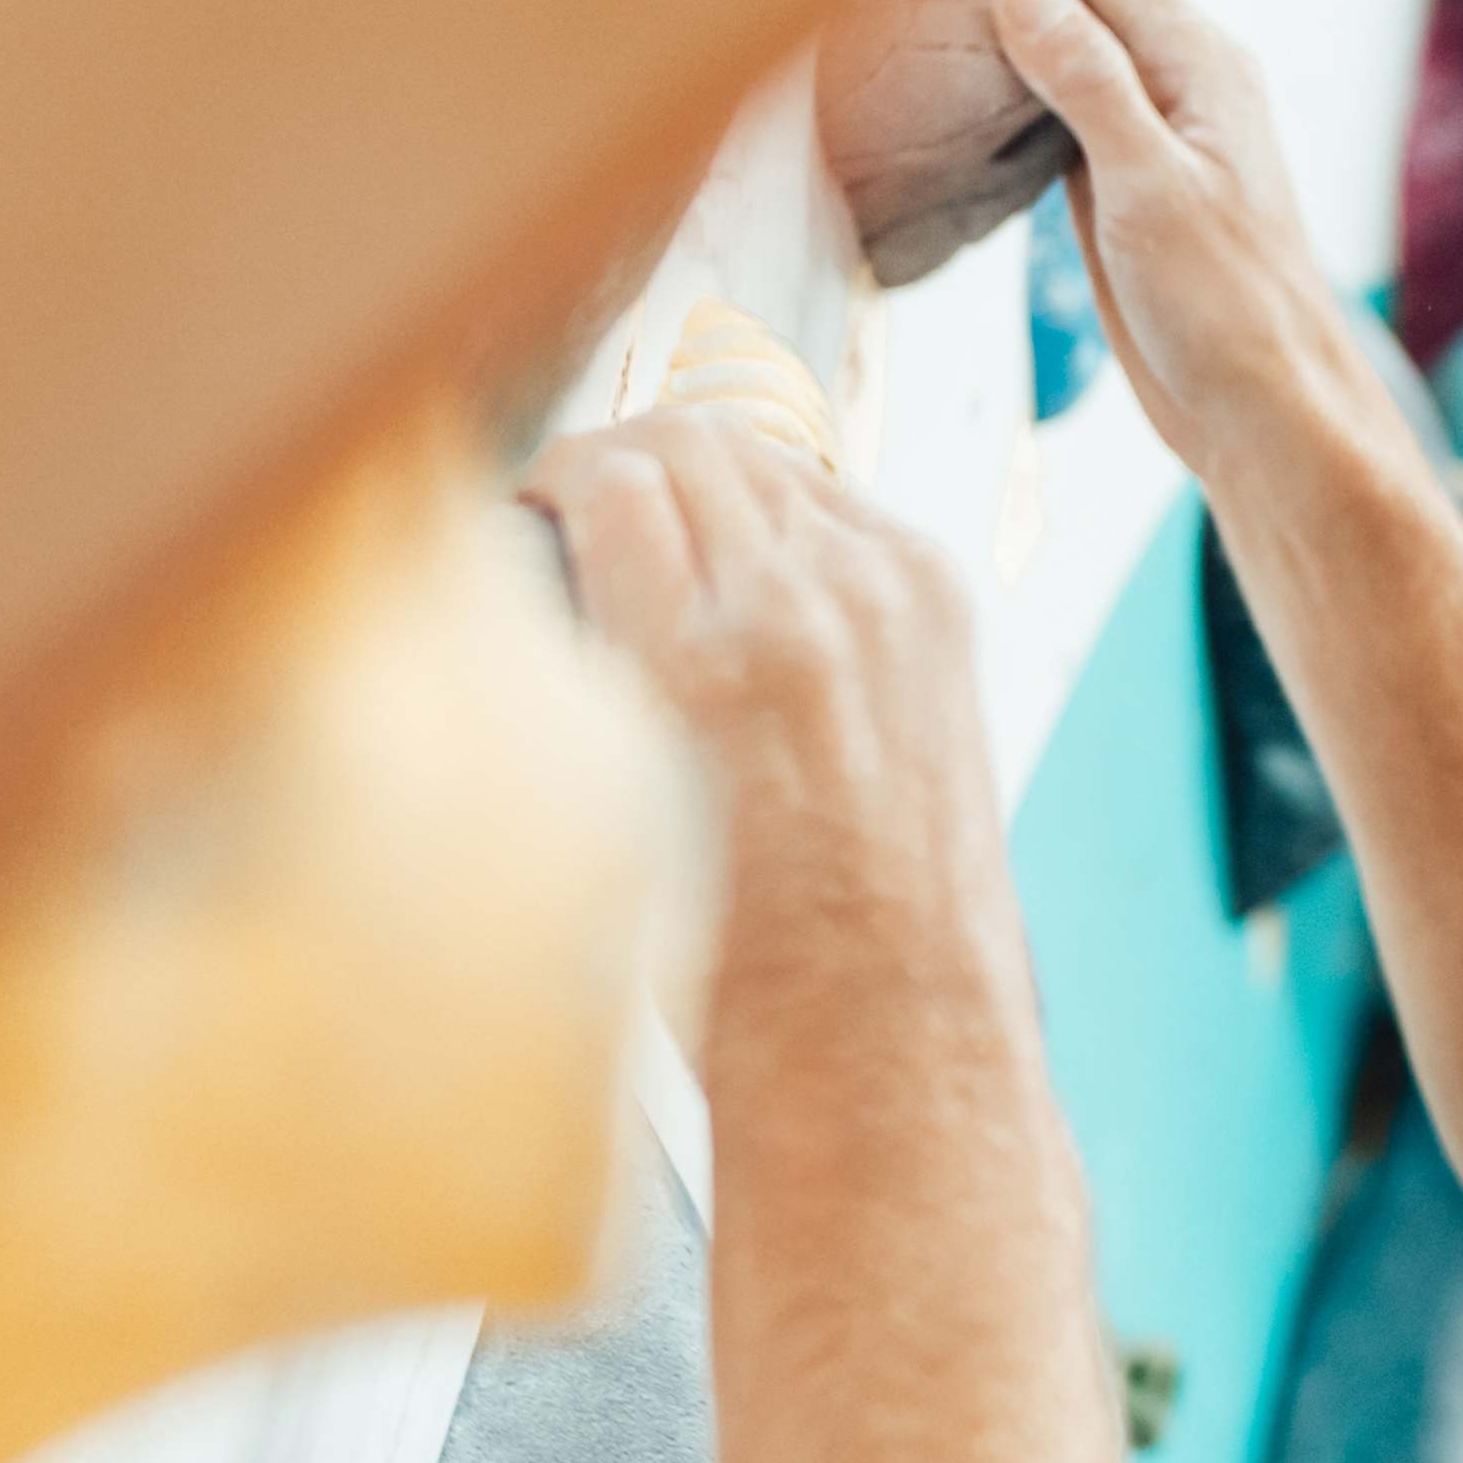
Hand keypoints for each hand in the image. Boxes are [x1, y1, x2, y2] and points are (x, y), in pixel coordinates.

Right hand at [520, 404, 1001, 979]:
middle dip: (618, 463)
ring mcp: (889, 597)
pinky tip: (746, 576)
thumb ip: (585, 664)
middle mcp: (806, 609)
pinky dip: (780, 516)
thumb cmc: (728, 957)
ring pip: (765, 459)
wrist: (882, 1021)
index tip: (525, 514)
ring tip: (658, 543)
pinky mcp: (938, 605)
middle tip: (579, 515)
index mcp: (704, 660)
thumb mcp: (609, 809)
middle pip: (688, 440)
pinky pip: (835, 502)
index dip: (549, 478)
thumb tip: (536, 569)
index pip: (606, 471)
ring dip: (701, 482)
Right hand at [947, 0, 1394, 505]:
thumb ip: (1090, 84)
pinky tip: (955, 123)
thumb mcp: (1151, 192)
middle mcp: (1180, 79)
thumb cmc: (1230, 312)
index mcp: (1201, 63)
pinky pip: (1058, 110)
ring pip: (1063, 47)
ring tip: (913, 60)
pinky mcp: (1123, 179)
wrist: (1265, 412)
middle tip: (901, 23)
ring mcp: (1152, 128)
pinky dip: (1004, 100)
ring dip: (992, 42)